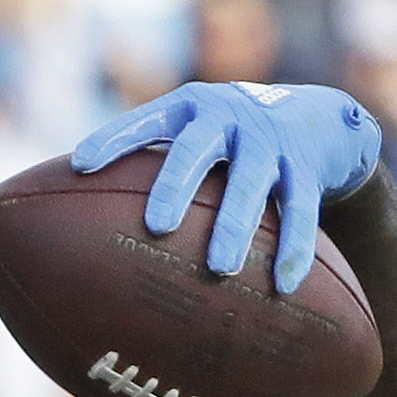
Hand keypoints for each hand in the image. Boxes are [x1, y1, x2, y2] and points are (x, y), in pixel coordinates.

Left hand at [70, 80, 381, 293]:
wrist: (316, 116)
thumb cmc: (235, 140)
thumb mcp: (199, 135)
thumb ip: (157, 164)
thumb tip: (94, 226)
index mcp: (190, 109)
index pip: (145, 121)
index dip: (113, 140)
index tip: (80, 166)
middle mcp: (227, 117)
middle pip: (195, 150)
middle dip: (175, 186)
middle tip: (157, 227)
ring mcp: (268, 142)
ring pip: (249, 185)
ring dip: (234, 226)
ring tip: (220, 269)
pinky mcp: (305, 168)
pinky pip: (299, 211)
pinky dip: (293, 249)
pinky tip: (282, 286)